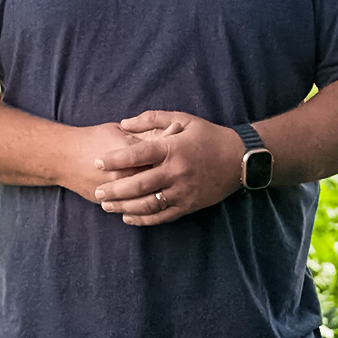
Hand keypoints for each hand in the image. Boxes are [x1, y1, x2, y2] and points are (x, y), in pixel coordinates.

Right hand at [65, 121, 180, 203]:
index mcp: (131, 154)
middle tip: (185, 178)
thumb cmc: (94, 138)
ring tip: (171, 193)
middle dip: (173, 180)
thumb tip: (175, 129)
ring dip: (160, 198)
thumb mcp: (121, 130)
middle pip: (157, 182)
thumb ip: (147, 132)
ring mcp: (115, 191)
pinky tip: (154, 205)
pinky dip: (143, 211)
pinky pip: (129, 210)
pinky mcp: (106, 203)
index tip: (188, 157)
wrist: (62, 156)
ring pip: (144, 202)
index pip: (163, 158)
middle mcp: (124, 175)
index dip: (178, 157)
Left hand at [93, 110, 243, 224]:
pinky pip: (162, 216)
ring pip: (148, 204)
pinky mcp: (189, 205)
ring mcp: (183, 191)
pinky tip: (128, 217)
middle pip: (138, 184)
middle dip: (114, 189)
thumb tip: (124, 123)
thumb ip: (152, 119)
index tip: (97, 161)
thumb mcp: (183, 119)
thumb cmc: (208, 136)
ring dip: (125, 206)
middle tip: (97, 190)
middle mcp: (176, 172)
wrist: (240, 159)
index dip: (115, 159)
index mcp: (173, 148)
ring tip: (107, 205)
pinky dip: (143, 219)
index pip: (137, 155)